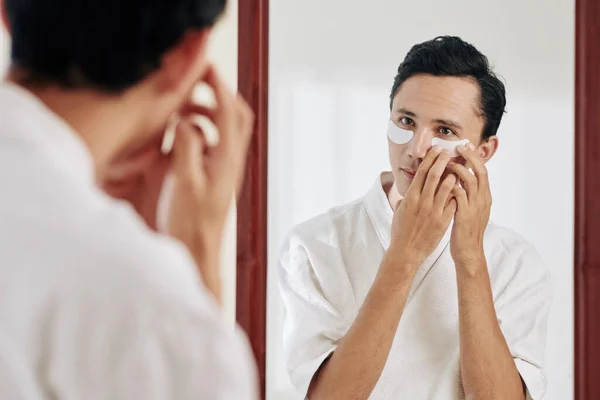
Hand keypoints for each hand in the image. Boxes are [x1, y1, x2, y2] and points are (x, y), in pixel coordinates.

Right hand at [103, 65, 254, 302]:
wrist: (197, 254)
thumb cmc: (191, 224)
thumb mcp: (184, 182)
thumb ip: (188, 147)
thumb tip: (189, 121)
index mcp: (227, 159)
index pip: (229, 112)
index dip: (218, 86)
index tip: (204, 67)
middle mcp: (231, 162)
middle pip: (237, 117)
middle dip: (220, 95)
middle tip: (197, 83)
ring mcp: (225, 170)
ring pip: (226, 130)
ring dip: (209, 114)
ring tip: (184, 111)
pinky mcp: (216, 178)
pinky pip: (214, 146)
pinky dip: (202, 132)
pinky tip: (183, 137)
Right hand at [388, 146, 456, 272]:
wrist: (406, 251)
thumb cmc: (400, 232)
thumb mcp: (399, 213)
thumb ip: (402, 202)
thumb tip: (403, 195)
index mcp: (410, 197)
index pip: (421, 172)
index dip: (430, 159)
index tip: (436, 150)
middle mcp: (421, 201)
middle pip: (434, 175)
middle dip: (442, 161)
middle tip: (449, 151)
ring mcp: (433, 211)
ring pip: (446, 187)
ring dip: (454, 174)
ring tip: (460, 166)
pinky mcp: (442, 221)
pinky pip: (453, 203)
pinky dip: (458, 193)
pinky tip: (463, 187)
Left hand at [447, 143, 491, 267]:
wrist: (468, 251)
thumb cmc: (465, 230)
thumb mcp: (470, 209)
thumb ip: (467, 194)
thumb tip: (459, 179)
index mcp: (484, 197)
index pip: (482, 170)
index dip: (475, 157)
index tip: (466, 145)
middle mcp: (482, 199)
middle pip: (480, 171)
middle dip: (470, 157)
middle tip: (459, 147)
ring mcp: (475, 207)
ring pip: (470, 180)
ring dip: (459, 168)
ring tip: (448, 161)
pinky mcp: (465, 215)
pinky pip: (459, 195)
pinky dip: (451, 185)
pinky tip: (442, 180)